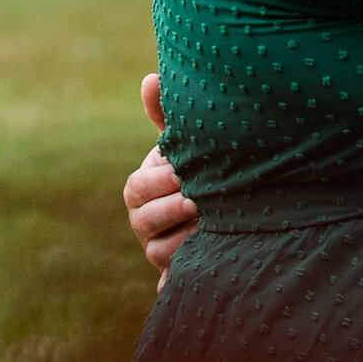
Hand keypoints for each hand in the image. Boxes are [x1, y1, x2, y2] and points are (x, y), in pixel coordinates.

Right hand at [123, 73, 196, 290]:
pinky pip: (172, 283)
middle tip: (198, 200)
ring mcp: (159, 250)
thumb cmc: (198, 164)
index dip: (158, 181)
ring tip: (209, 225)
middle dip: (170, 209)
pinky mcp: (175, 275)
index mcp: (140, 189)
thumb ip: (165, 114)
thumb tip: (150, 78)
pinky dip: (182, 279)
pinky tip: (205, 267)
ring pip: (158, 253)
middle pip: (143, 221)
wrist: (226, 202)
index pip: (136, 187)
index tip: (184, 172)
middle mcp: (144, 222)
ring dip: (183, 240)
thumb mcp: (183, 142)